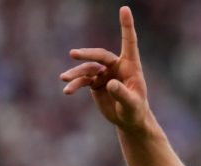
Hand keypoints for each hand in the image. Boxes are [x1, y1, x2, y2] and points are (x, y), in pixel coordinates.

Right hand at [60, 6, 148, 130]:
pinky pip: (82, 80)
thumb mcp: (131, 104)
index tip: (124, 9)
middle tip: (74, 54)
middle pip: (100, 55)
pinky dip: (75, 84)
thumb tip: (109, 84)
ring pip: (88, 68)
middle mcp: (117, 66)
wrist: (128, 120)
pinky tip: (67, 90)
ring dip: (76, 73)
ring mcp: (105, 74)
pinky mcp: (95, 83)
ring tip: (65, 78)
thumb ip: (122, 94)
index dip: (126, 26)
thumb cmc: (135, 111)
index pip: (128, 43)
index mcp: (131, 66)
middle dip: (87, 54)